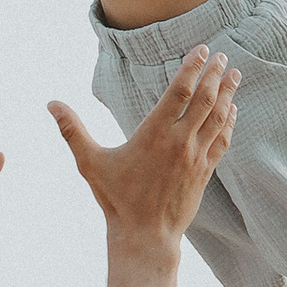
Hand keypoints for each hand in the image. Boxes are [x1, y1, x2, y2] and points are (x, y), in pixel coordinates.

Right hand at [47, 51, 236, 253]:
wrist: (145, 236)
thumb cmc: (116, 200)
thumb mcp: (90, 163)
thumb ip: (72, 130)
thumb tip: (51, 103)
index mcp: (154, 134)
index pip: (179, 91)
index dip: (193, 67)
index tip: (203, 50)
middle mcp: (179, 142)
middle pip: (204, 99)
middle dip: (215, 75)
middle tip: (223, 56)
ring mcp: (195, 157)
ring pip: (217, 117)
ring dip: (227, 94)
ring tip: (235, 74)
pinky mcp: (204, 172)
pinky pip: (222, 141)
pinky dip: (229, 122)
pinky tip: (233, 110)